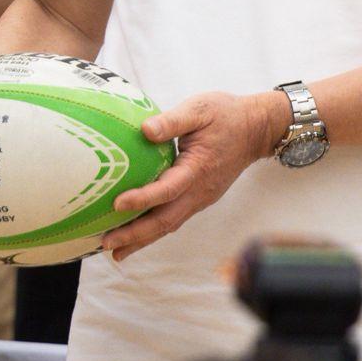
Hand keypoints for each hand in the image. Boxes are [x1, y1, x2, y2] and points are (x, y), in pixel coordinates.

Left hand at [99, 89, 286, 259]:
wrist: (256, 130)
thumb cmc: (225, 115)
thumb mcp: (199, 109)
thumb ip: (172, 120)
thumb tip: (143, 129)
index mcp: (197, 169)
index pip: (167, 189)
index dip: (142, 199)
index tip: (117, 204)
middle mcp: (200, 191)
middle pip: (165, 220)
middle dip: (135, 235)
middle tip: (106, 243)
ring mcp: (201, 198)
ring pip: (169, 225)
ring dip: (142, 239)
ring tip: (114, 251)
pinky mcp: (199, 198)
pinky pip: (174, 218)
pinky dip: (153, 230)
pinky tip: (135, 234)